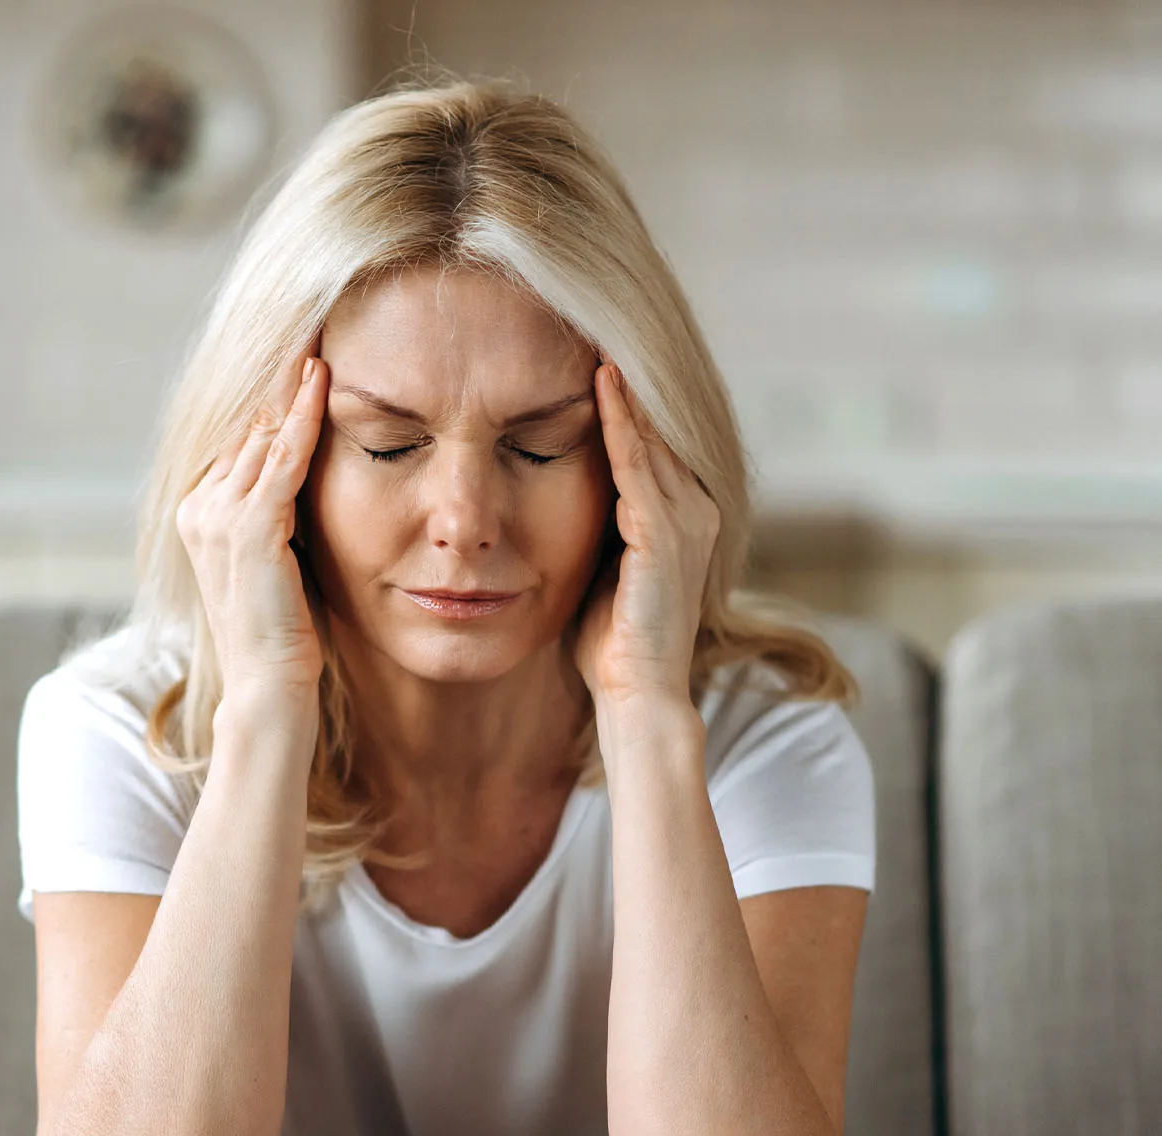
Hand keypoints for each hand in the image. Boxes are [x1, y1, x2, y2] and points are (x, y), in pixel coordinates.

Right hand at [176, 349, 327, 700]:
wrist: (267, 686)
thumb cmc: (281, 633)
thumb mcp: (276, 561)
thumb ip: (278, 517)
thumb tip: (303, 479)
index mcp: (200, 512)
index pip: (240, 437)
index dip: (271, 394)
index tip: (302, 349)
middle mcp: (199, 505)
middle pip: (246, 424)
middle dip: (279, 375)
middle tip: (314, 319)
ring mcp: (218, 516)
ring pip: (261, 431)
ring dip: (292, 381)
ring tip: (320, 332)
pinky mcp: (250, 529)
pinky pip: (281, 457)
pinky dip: (302, 415)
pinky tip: (321, 379)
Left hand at [572, 363, 720, 708]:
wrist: (637, 696)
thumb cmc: (611, 645)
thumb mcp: (603, 571)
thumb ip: (598, 530)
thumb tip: (556, 496)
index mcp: (681, 520)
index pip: (650, 445)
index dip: (623, 402)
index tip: (589, 353)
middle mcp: (696, 512)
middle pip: (657, 429)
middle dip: (627, 380)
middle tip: (592, 321)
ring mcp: (687, 521)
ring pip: (651, 437)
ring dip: (623, 387)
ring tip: (594, 333)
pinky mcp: (667, 535)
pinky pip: (639, 465)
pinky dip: (620, 422)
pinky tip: (601, 381)